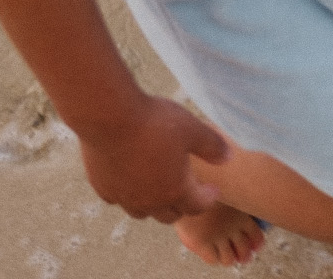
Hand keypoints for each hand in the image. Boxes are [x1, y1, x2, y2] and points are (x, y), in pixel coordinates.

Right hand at [78, 95, 228, 222]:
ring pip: (143, 212)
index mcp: (175, 190)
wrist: (110, 118)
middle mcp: (149, 201)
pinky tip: (130, 179)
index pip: (197, 205)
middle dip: (183, 205)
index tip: (213, 191)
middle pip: (170, 215)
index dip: (208, 198)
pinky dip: (128, 194)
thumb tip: (228, 158)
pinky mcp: (104, 188)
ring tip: (160, 188)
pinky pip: (119, 199)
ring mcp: (124, 197)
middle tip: (189, 191)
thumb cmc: (155, 122)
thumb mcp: (192, 129)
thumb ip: (212, 146)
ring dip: (154, 204)